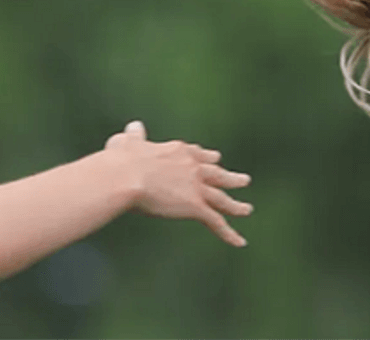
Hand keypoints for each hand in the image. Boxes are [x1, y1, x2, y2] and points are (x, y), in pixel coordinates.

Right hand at [105, 120, 251, 246]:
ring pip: (221, 198)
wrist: (127, 176)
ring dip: (235, 206)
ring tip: (247, 209)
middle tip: (244, 180)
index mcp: (177, 150)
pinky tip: (240, 241)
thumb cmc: (123, 159)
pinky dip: (229, 233)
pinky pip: (216, 222)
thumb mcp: (128, 142)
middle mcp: (192, 166)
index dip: (207, 158)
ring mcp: (196, 186)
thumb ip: (134, 136)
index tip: (215, 158)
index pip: (198, 154)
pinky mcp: (195, 206)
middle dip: (230, 178)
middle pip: (216, 173)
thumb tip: (134, 127)